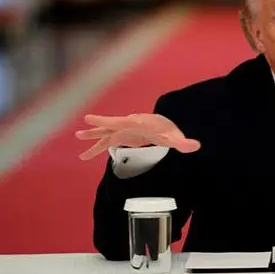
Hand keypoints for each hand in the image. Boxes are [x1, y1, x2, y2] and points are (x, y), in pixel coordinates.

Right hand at [75, 113, 200, 159]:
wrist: (164, 125)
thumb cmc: (168, 129)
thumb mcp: (175, 137)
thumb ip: (184, 142)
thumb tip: (196, 146)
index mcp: (138, 122)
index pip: (123, 120)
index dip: (108, 120)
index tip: (91, 118)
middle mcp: (128, 124)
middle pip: (111, 125)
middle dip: (98, 128)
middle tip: (82, 129)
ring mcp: (123, 130)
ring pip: (105, 133)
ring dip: (92, 137)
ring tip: (78, 139)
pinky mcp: (121, 137)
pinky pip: (106, 142)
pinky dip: (96, 148)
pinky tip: (86, 155)